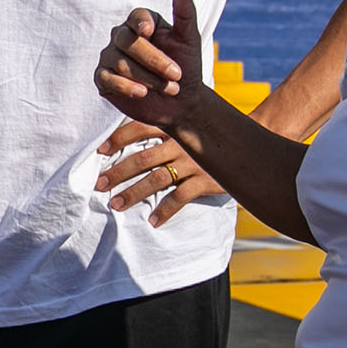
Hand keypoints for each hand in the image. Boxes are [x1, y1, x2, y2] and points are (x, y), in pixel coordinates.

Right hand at [94, 0, 218, 135]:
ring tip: (169, 88)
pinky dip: (126, 87)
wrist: (180, 103)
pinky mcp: (103, 79)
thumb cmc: (185, 67)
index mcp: (141, 23)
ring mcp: (109, 57)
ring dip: (148, 78)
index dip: (141, 23)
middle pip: (128, 41)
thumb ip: (185, 13)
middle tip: (176, 75)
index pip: (136, 17)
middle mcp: (122, 37)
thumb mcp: (189, 40)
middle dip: (154, 60)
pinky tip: (142, 93)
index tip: (148, 32)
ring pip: (120, 62)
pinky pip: (107, 78)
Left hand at [94, 121, 224, 225]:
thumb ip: (166, 126)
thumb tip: (133, 129)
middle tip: (99, 184)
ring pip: (157, 178)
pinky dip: (165, 210)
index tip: (100, 152)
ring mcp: (194, 161)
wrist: (247, 147)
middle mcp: (181, 142)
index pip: (140, 127)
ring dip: (134, 193)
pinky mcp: (206, 180)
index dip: (118, 138)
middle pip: (143, 157)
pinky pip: (181, 197)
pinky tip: (153, 221)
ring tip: (116, 204)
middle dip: (119, 171)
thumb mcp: (188, 125)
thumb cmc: (210, 136)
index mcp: (174, 126)